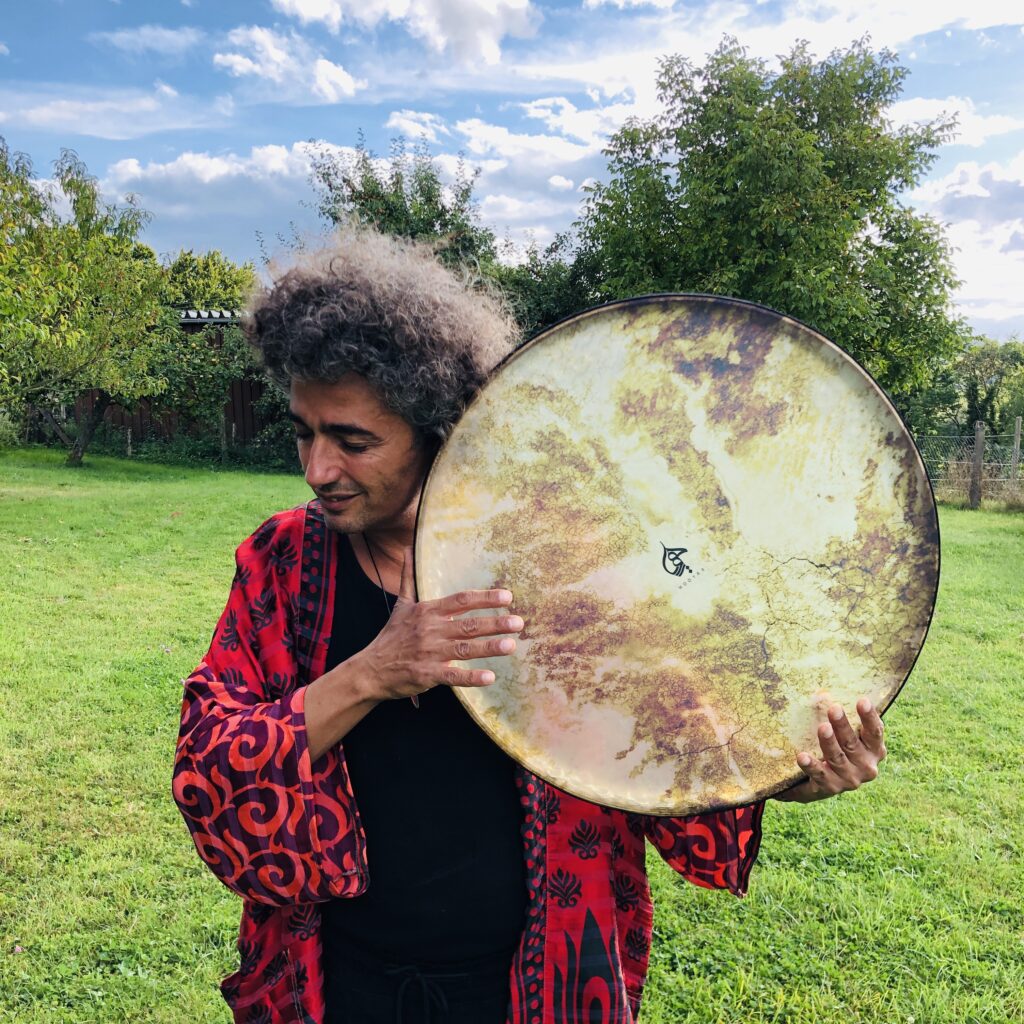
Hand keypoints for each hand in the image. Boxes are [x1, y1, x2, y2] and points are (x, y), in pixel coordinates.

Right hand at [353, 547, 523, 702]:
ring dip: (489, 647)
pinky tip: (490, 677)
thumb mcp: (401, 605)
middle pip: (468, 624)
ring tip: (511, 645)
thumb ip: (409, 577)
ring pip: (464, 649)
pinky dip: (471, 677)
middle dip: (495, 622)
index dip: (485, 598)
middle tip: (519, 622)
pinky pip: (453, 676)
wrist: (370, 669)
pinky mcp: (427, 675)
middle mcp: (430, 630)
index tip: (507, 596)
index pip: (461, 600)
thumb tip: (408, 549)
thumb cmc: (391, 637)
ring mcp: (429, 653)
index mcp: (427, 611)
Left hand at [776, 699, 886, 802]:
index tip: (862, 700)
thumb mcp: (845, 734)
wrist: (824, 781)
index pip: (875, 732)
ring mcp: (850, 780)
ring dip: (829, 742)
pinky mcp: (831, 788)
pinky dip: (811, 765)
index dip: (869, 717)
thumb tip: (823, 693)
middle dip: (842, 726)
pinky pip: (820, 775)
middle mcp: (867, 767)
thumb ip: (842, 718)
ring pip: (837, 758)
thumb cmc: (840, 747)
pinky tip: (802, 756)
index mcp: (875, 750)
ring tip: (822, 728)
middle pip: (852, 744)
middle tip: (834, 708)